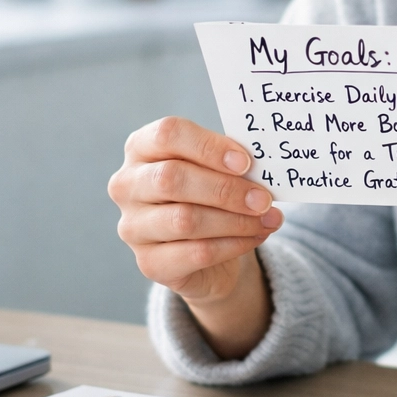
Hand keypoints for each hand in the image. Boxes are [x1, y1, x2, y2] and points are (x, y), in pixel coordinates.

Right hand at [108, 117, 280, 356]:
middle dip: (225, 189)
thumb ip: (230, 162)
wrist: (203, 247)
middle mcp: (127, 185)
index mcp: (141, 148)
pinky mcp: (149, 262)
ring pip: (185, 220)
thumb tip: (261, 168)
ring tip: (268, 218)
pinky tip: (257, 236)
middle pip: (172, 178)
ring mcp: (133, 226)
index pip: (167, 134)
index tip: (245, 162)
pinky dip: (233, 244)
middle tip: (263, 198)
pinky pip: (196, 253)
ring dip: (235, 220)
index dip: (208, 147)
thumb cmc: (209, 192)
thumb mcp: (215, 168)